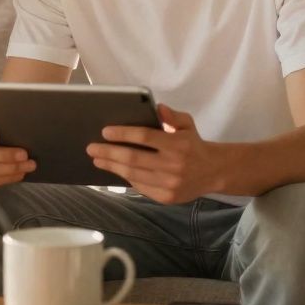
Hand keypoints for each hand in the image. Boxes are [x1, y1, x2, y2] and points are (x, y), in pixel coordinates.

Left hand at [86, 105, 221, 204]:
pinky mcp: (167, 197)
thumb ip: (172, 116)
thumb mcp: (187, 124)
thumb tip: (157, 108)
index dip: (122, 134)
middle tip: (92, 148)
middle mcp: (173, 165)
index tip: (105, 132)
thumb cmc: (194, 144)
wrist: (213, 171)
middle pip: (133, 158)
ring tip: (98, 160)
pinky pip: (140, 187)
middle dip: (108, 153)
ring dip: (112, 167)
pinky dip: (126, 178)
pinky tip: (116, 170)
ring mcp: (170, 183)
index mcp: (178, 144)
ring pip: (133, 174)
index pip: (144, 137)